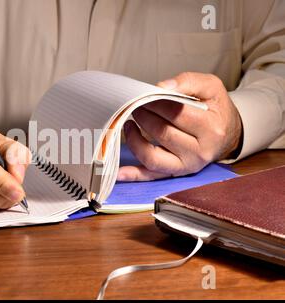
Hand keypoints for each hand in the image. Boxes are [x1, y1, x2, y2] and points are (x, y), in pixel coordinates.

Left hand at [118, 72, 241, 180]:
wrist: (227, 133)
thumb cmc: (215, 108)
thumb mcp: (210, 87)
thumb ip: (187, 82)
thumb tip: (161, 87)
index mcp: (211, 128)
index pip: (176, 113)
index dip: (156, 102)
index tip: (145, 93)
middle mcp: (200, 152)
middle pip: (162, 133)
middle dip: (144, 116)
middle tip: (135, 105)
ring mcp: (186, 166)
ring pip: (152, 156)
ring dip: (134, 139)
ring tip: (129, 123)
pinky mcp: (175, 173)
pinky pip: (151, 176)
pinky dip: (134, 175)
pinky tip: (119, 172)